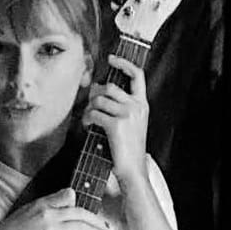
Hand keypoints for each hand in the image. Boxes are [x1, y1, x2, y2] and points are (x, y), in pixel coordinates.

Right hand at [0, 188, 107, 229]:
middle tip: (105, 226)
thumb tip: (70, 196)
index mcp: (42, 203)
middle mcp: (48, 214)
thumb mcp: (27, 210)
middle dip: (96, 220)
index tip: (92, 214)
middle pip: (80, 213)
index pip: (70, 198)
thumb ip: (48, 203)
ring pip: (80, 229)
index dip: (84, 207)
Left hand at [83, 54, 148, 187]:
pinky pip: (94, 113)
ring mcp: (127, 115)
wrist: (133, 170)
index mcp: (143, 104)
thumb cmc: (128, 149)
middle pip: (110, 87)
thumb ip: (123, 107)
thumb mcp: (132, 124)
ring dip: (89, 108)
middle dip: (95, 94)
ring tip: (88, 118)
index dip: (123, 63)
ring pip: (99, 99)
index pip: (137, 74)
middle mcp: (137, 106)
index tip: (112, 59)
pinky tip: (87, 125)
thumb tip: (100, 91)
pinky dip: (87, 119)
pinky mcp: (115, 125)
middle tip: (91, 104)